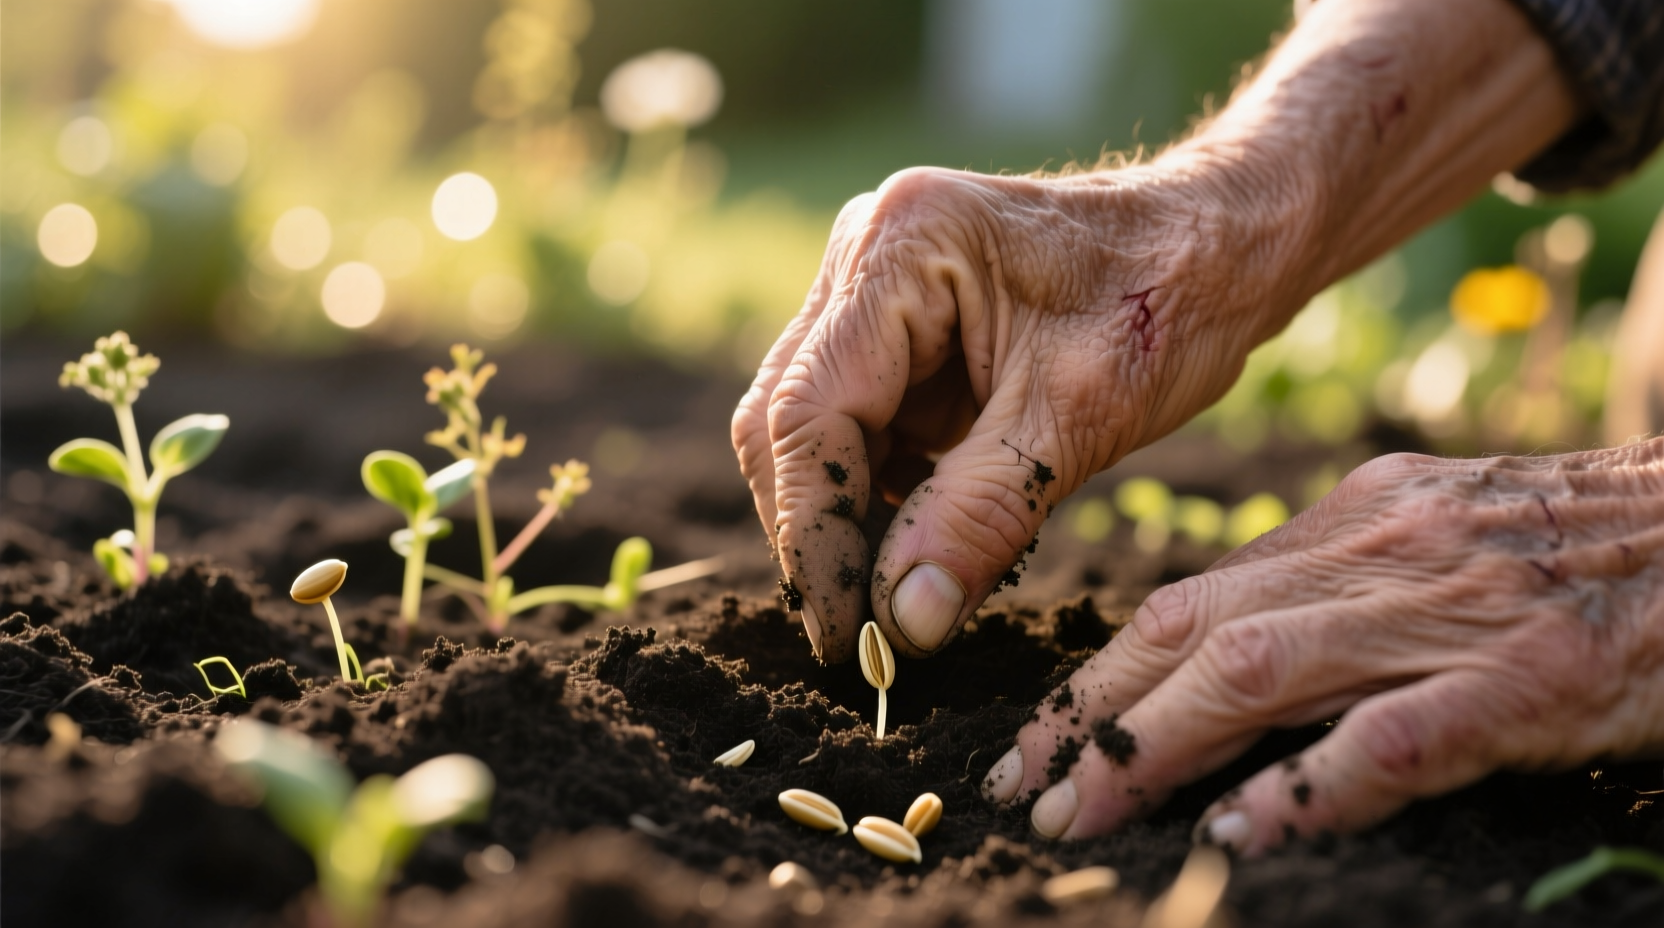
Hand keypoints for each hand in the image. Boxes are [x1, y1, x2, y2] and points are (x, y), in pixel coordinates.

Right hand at [731, 165, 1286, 660]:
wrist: (1224, 241)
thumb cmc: (1171, 299)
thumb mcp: (1083, 415)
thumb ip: (980, 516)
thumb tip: (900, 623)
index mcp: (902, 245)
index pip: (808, 414)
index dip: (816, 535)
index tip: (847, 637)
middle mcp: (864, 252)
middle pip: (786, 420)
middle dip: (818, 533)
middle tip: (860, 640)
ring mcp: (871, 285)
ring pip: (808, 428)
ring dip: (844, 518)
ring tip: (895, 601)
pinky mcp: (893, 323)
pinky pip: (855, 423)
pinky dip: (878, 493)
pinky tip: (921, 542)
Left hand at [982, 442, 1663, 852]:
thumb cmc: (1588, 542)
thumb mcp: (1444, 528)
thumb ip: (1342, 575)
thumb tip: (1232, 635)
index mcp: (1355, 519)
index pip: (1189, 597)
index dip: (1100, 674)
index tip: (1040, 736)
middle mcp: (1379, 552)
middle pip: (1191, 631)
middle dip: (1092, 716)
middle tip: (1019, 786)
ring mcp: (1450, 612)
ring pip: (1258, 671)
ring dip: (1154, 750)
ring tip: (1081, 818)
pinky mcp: (1528, 675)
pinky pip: (1396, 734)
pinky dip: (1309, 783)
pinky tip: (1245, 827)